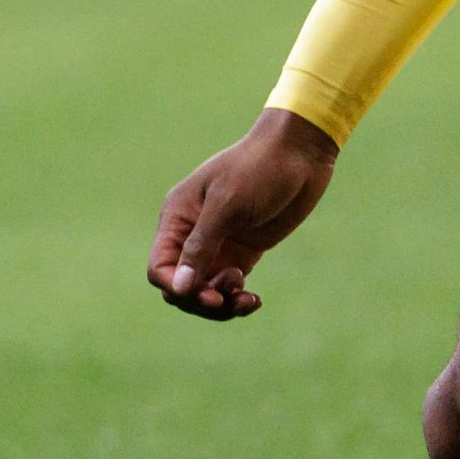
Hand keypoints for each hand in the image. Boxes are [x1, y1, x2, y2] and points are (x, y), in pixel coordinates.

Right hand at [146, 107, 339, 320]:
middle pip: (180, 286)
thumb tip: (179, 288)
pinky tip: (254, 299)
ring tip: (246, 298)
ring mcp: (218, 245)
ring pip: (204, 291)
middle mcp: (192, 234)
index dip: (177, 287)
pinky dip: (237, 299)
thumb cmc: (259, 169)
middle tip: (228, 297)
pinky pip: (229, 288)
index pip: (160, 267)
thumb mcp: (227, 205)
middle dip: (201, 299)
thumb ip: (201, 246)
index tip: (207, 294)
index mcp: (178, 218)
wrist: (299, 154)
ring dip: (221, 304)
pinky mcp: (242, 252)